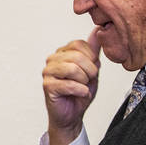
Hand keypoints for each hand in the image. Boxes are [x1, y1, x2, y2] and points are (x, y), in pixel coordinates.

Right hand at [42, 30, 101, 144]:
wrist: (73, 115)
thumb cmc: (80, 92)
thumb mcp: (91, 68)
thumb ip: (93, 50)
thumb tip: (98, 29)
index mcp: (62, 52)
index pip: (79, 44)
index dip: (91, 57)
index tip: (92, 70)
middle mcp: (53, 60)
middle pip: (76, 56)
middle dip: (90, 70)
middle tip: (89, 80)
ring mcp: (48, 72)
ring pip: (72, 68)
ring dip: (84, 80)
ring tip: (83, 87)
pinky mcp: (47, 86)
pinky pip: (69, 84)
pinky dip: (80, 90)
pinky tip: (80, 94)